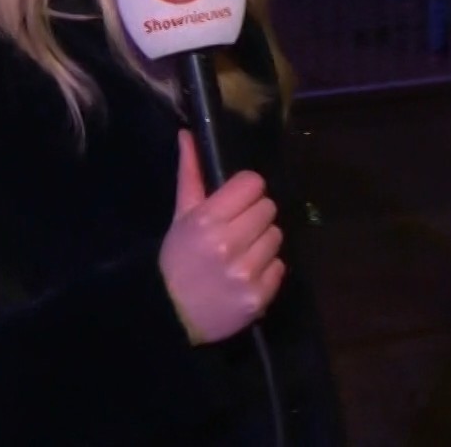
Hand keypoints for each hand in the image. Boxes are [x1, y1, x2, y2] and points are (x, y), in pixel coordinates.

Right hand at [160, 131, 286, 345]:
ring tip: (241, 254)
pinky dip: (267, 270)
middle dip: (255, 217)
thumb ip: (190, 174)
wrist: (170, 316)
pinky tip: (246, 275)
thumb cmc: (176, 260)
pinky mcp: (259, 296)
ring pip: (277, 236)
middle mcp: (229, 243)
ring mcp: (246, 271)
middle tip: (237, 231)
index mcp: (208, 218)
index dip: (246, 192)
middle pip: (268, 208)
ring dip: (262, 243)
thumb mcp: (180, 216)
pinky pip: (280, 267)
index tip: (236, 204)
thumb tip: (189, 134)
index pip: (253, 184)